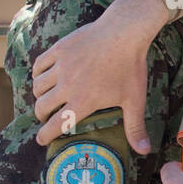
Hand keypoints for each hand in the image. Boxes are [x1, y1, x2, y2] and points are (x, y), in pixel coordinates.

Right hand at [32, 0, 169, 153]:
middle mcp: (67, 86)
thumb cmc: (130, 67)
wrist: (124, 31)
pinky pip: (39, 64)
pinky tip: (43, 75)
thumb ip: (135, 127)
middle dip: (41, 116)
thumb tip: (145, 152)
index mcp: (83, 101)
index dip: (45, 136)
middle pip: (41, 107)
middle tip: (46, 118)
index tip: (41, 140)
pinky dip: (38, 73)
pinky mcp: (59, 49)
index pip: (56, 125)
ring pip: (38, 86)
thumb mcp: (135, 100)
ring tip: (45, 98)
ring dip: (39, 95)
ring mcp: (61, 66)